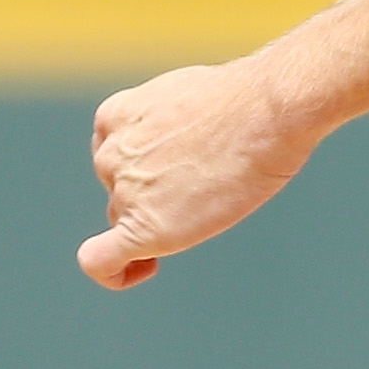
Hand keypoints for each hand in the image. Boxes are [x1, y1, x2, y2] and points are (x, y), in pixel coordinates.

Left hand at [78, 60, 321, 289]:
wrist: (268, 110)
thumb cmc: (248, 99)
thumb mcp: (191, 95)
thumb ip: (170, 122)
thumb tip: (188, 145)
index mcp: (117, 115)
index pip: (114, 150)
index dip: (142, 163)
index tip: (174, 168)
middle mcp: (110, 154)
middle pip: (120, 186)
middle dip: (154, 189)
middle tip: (208, 182)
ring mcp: (123, 192)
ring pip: (123, 217)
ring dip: (155, 219)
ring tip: (210, 206)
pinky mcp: (140, 228)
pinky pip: (101, 262)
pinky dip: (114, 274)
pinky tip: (148, 268)